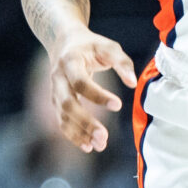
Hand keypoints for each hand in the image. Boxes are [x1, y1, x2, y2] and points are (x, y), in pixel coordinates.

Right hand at [48, 30, 137, 153]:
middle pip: (67, 104)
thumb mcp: (108, 47)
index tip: (118, 104)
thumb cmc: (90, 44)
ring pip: (63, 116)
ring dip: (79, 133)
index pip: (81, 82)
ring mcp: (55, 91)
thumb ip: (122, 63)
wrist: (63, 41)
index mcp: (69, 62)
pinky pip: (62, 121)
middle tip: (104, 137)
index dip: (98, 95)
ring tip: (99, 145)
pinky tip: (88, 146)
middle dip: (85, 122)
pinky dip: (73, 135)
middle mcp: (58, 78)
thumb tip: (133, 83)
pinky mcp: (56, 101)